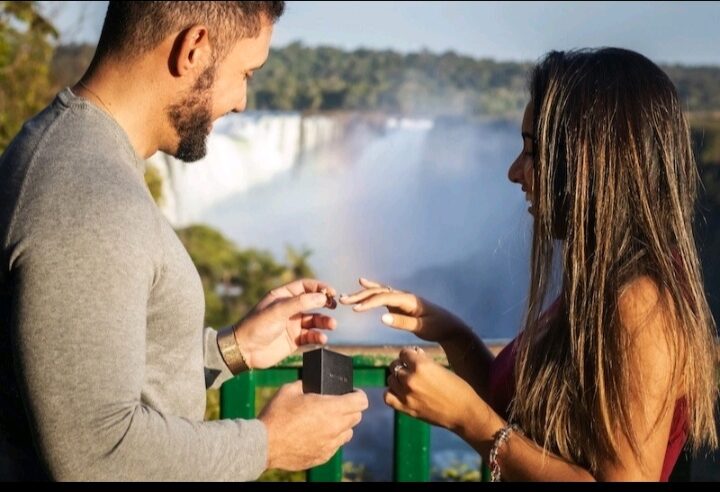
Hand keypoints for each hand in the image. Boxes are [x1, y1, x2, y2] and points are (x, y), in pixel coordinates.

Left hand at [233, 278, 337, 368]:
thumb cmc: (257, 326)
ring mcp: (292, 324)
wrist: (245, 350)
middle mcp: (289, 309)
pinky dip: (318, 336)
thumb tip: (322, 297)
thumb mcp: (278, 310)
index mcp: (283, 296)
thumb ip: (301, 303)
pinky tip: (322, 339)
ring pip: (314, 320)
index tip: (331, 293)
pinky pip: (311, 336)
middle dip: (325, 304)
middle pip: (313, 302)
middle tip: (334, 306)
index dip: (319, 288)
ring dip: (325, 322)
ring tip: (332, 325)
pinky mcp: (294, 340)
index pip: (305, 286)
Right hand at [258, 381, 368, 470]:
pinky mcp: (322, 457)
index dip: (358, 394)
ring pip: (348, 433)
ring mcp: (330, 444)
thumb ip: (306, 384)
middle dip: (351, 408)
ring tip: (327, 420)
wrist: (264, 444)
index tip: (351, 392)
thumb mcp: (290, 389)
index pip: (361, 401)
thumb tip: (311, 382)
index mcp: (331, 408)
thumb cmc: (276, 414)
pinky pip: (335, 446)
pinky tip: (317, 434)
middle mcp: (335, 427)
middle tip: (337, 404)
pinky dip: (331, 439)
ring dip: (343, 425)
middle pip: (357, 417)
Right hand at [339, 277, 465, 342]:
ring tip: (345, 297)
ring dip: (362, 294)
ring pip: (379, 292)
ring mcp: (402, 298)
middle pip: (379, 292)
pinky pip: (383, 295)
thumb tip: (382, 317)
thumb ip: (402, 322)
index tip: (355, 309)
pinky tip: (362, 283)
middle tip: (342, 300)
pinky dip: (371, 290)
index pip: (385, 298)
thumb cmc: (438, 327)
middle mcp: (404, 295)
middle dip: (360, 296)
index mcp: (409, 300)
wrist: (450, 326)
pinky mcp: (400, 303)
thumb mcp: (422, 327)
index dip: (369, 303)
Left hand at [385, 347, 485, 431]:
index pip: (404, 353)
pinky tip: (401, 392)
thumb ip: (423, 362)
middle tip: (412, 370)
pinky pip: (388, 396)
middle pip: (395, 366)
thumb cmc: (458, 388)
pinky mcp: (406, 408)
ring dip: (397, 379)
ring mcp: (406, 394)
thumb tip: (412, 353)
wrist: (465, 413)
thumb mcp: (440, 368)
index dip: (409, 355)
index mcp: (421, 365)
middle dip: (403, 366)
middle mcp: (410, 379)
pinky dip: (392, 393)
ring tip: (408, 382)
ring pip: (390, 380)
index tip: (414, 358)